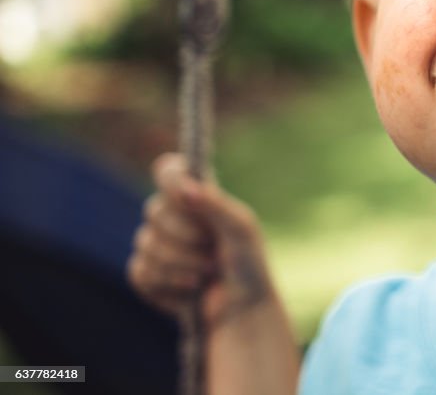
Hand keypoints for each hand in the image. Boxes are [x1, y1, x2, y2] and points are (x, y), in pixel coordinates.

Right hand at [127, 153, 299, 393]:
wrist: (242, 312)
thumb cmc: (248, 266)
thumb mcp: (242, 229)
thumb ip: (215, 204)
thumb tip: (185, 186)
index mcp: (197, 198)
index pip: (168, 171)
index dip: (171, 180)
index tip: (186, 197)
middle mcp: (173, 217)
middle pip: (154, 209)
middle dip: (187, 235)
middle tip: (214, 250)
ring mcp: (156, 245)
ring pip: (145, 243)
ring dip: (182, 263)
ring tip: (208, 272)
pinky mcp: (145, 275)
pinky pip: (139, 271)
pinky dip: (168, 283)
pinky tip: (190, 289)